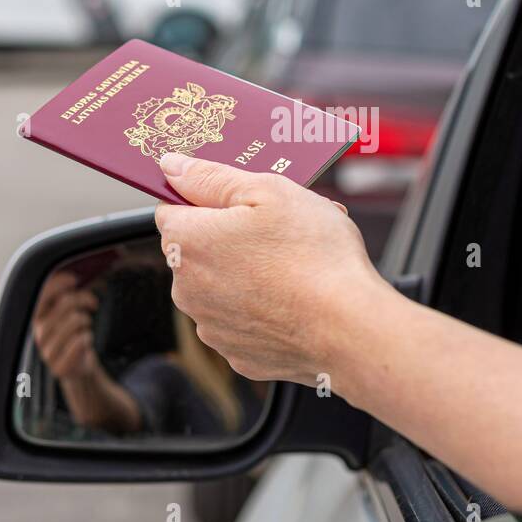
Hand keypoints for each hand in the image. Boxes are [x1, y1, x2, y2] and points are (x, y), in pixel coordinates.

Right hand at [32, 272, 99, 381]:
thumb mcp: (65, 313)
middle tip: (91, 303)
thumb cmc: (72, 335)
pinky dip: (87, 337)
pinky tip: (85, 340)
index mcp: (37, 319)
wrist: (77, 369)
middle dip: (83, 298)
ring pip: (75, 320)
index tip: (73, 280)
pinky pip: (80, 341)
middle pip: (65, 303)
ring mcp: (47, 352)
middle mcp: (39, 334)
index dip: (57, 284)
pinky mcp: (59, 367)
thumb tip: (70, 278)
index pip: (41, 296)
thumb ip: (63, 296)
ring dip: (86, 320)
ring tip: (85, 325)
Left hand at [153, 153, 392, 385]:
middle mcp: (188, 288)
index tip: (239, 200)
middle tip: (279, 231)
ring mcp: (212, 326)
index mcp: (187, 242)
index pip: (173, 207)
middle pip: (200, 248)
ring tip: (294, 266)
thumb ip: (211, 177)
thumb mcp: (267, 191)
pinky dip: (261, 308)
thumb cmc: (315, 259)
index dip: (207, 198)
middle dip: (232, 236)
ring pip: (222, 285)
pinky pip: (243, 319)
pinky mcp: (238, 353)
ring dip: (247, 272)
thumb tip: (172, 167)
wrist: (349, 330)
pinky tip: (294, 299)